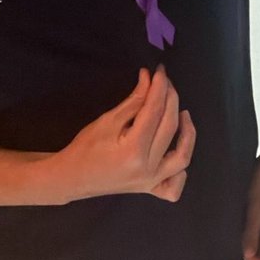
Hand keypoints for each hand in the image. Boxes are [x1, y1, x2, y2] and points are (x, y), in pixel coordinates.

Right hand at [53, 66, 194, 203]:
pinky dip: (181, 172)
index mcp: (134, 150)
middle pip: (169, 127)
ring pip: (182, 157)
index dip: (159, 87)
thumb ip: (134, 100)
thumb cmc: (86, 148)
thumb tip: (150, 78)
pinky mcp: (150, 189)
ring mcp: (151, 182)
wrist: (71, 178)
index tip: (159, 71)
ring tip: (183, 113)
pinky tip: (176, 151)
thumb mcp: (108, 120)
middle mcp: (147, 168)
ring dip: (187, 133)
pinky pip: (174, 186)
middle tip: (165, 82)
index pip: (155, 111)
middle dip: (171, 98)